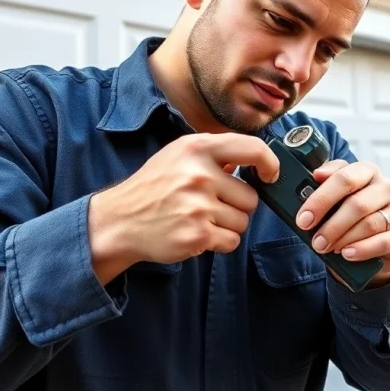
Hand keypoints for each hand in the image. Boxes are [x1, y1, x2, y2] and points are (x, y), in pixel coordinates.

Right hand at [87, 133, 279, 283]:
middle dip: (236, 205)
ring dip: (228, 225)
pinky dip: (220, 242)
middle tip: (210, 205)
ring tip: (200, 219)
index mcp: (197, 148)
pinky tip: (198, 233)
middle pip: (251, 197)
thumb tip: (255, 159)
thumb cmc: (154, 187)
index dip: (270, 164)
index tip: (270, 175)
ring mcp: (198, 205)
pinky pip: (232, 241)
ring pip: (243, 221)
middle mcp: (199, 174)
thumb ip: (215, 153)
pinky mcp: (197, 234)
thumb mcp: (179, 155)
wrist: (119, 221)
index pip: (253, 149)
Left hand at [295, 160, 389, 286]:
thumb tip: (315, 176)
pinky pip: (382, 242)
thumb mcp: (337, 198)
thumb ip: (325, 185)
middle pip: (357, 204)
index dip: (321, 199)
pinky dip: (362, 250)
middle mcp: (388, 187)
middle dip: (331, 225)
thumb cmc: (352, 217)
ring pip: (369, 224)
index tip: (304, 218)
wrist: (375, 245)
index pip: (344, 178)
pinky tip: (347, 254)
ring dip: (343, 239)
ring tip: (327, 249)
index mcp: (368, 171)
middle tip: (315, 241)